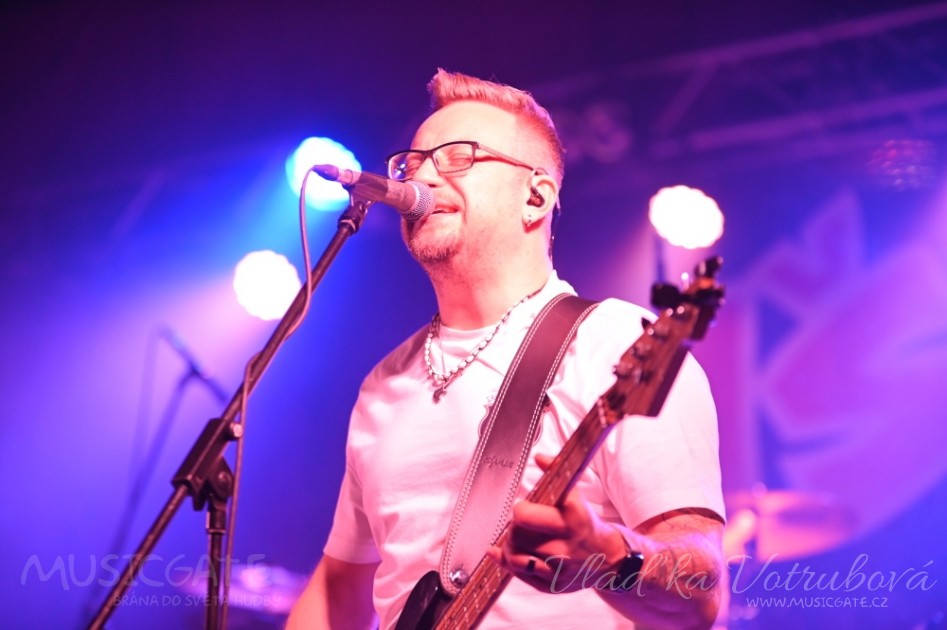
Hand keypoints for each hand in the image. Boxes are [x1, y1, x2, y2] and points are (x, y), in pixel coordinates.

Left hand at [486, 454, 626, 593]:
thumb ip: (557, 474)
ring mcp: (558, 569)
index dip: (521, 509)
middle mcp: (565, 546)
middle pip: (517, 535)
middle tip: (520, 524)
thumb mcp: (576, 496)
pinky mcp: (551, 585)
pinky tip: (511, 554)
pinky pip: (519, 575)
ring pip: (515, 557)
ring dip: (510, 546)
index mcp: (572, 519)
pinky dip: (509, 563)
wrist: (609, 558)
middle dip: (514, 527)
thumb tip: (539, 458)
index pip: (525, 514)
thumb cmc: (586, 524)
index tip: (525, 507)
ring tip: (517, 539)